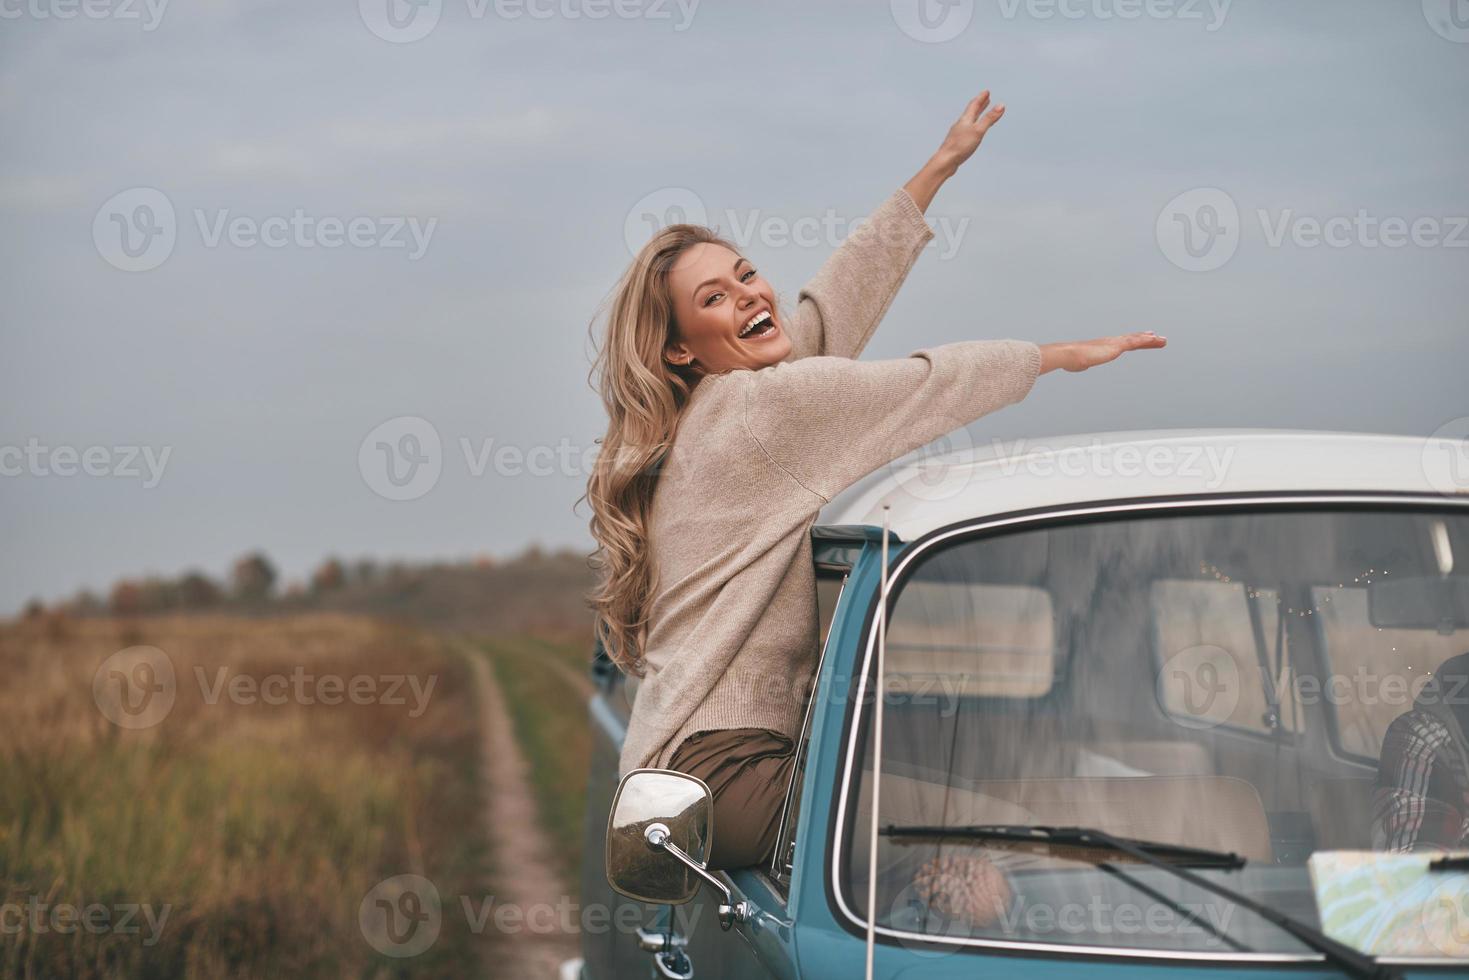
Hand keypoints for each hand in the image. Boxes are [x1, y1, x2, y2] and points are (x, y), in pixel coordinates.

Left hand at [904, 90, 1006, 211]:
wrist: (945, 161)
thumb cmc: (960, 146)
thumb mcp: (978, 130)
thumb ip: (989, 118)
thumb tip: (1001, 105)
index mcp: (965, 120)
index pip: (974, 105)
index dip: (981, 98)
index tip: (987, 92)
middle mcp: (960, 125)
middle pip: (971, 112)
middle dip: (979, 104)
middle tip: (985, 98)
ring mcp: (958, 134)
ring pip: (968, 121)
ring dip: (975, 115)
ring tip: (979, 113)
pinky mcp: (957, 143)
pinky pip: (966, 131)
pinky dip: (971, 127)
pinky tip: (970, 132)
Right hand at [1039, 332, 1166, 373]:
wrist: (1069, 355)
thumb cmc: (1069, 359)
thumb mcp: (1077, 362)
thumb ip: (1079, 363)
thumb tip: (1073, 365)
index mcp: (1103, 346)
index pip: (1121, 343)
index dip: (1131, 341)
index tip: (1140, 339)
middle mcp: (1110, 342)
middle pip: (1132, 339)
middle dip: (1145, 339)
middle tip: (1156, 337)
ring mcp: (1114, 343)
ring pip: (1137, 340)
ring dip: (1151, 340)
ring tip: (1163, 340)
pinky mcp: (1117, 346)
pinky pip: (1135, 342)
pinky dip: (1146, 340)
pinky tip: (1155, 339)